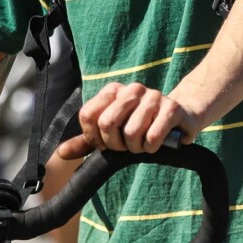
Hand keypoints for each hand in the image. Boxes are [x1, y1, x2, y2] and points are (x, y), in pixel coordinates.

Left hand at [57, 82, 201, 159]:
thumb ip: (86, 142)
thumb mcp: (112, 133)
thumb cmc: (142, 126)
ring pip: (132, 132)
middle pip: (107, 123)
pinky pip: (153, 136)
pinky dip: (152, 147)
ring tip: (143, 144)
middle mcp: (132, 89)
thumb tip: (62, 153)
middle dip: (116, 144)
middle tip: (126, 147)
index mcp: (113, 91)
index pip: (88, 116)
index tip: (107, 144)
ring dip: (137, 148)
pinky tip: (156, 144)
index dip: (95, 137)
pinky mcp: (172, 108)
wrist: (181, 119)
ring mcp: (153, 96)